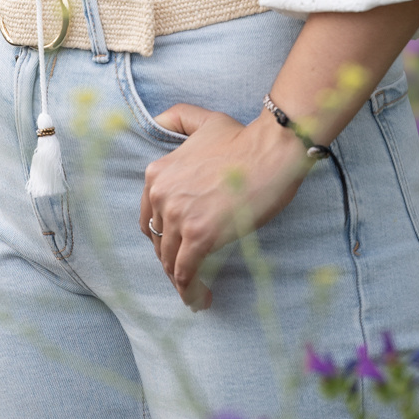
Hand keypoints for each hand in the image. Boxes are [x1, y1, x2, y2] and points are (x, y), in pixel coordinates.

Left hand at [139, 103, 311, 310]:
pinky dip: (191, 292)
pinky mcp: (200, 236)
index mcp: (157, 173)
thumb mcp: (202, 120)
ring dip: (182, 282)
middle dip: (173, 261)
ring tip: (197, 293)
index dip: (163, 239)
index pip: (149, 220)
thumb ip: (175, 118)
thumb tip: (155, 121)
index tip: (178, 251)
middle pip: (159, 243)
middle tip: (192, 274)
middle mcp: (161, 195)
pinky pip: (186, 273)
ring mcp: (178, 217)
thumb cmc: (242, 138)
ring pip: (171, 262)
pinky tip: (202, 300)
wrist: (270, 151)